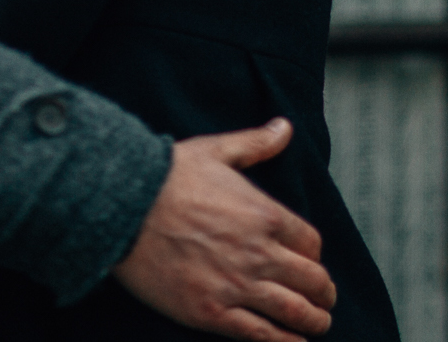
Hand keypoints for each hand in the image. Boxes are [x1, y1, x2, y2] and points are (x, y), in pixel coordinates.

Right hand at [113, 119, 335, 339]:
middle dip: (323, 292)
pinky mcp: (211, 311)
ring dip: (313, 321)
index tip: (308, 262)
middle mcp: (259, 253)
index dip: (313, 255)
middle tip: (324, 299)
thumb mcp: (215, 150)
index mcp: (265, 215)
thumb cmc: (167, 176)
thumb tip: (284, 127)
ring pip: (294, 311)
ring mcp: (236, 285)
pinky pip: (261, 334)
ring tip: (317, 325)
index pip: (311, 244)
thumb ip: (255, 143)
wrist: (122, 206)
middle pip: (311, 280)